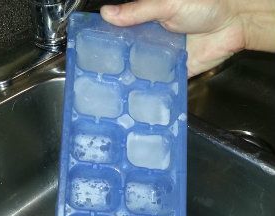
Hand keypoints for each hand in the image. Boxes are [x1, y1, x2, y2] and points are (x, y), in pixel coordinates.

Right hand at [100, 0, 274, 76]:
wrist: (233, 23)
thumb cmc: (204, 5)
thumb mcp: (166, 3)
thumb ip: (138, 11)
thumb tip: (107, 14)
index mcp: (146, 23)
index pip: (120, 34)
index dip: (106, 42)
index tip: (90, 51)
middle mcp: (151, 43)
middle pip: (128, 57)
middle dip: (115, 66)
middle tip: (98, 77)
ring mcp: (162, 60)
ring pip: (141, 72)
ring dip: (130, 80)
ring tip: (112, 91)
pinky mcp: (174, 74)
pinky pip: (160, 84)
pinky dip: (150, 91)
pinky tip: (136, 98)